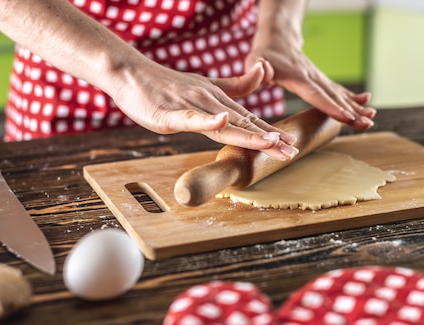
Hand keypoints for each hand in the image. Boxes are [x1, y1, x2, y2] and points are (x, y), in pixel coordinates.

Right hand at [111, 59, 297, 160]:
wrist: (131, 73)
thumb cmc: (167, 83)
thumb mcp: (206, 85)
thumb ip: (235, 85)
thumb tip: (262, 73)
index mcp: (218, 101)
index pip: (249, 119)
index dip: (270, 132)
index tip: (291, 144)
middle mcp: (210, 102)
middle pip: (243, 124)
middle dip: (268, 139)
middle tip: (291, 151)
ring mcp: (191, 106)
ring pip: (223, 122)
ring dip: (247, 132)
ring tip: (270, 141)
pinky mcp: (170, 112)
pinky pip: (190, 117)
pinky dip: (206, 119)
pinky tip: (221, 121)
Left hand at [246, 1, 375, 129]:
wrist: (278, 39)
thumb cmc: (264, 54)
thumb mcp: (255, 60)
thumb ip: (258, 68)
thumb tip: (264, 69)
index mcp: (297, 77)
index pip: (316, 94)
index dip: (330, 106)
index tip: (346, 117)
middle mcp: (313, 78)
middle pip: (334, 97)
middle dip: (352, 112)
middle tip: (367, 124)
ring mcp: (319, 79)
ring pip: (340, 95)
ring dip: (357, 107)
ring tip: (371, 118)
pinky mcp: (321, 81)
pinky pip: (339, 91)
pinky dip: (354, 98)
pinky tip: (367, 103)